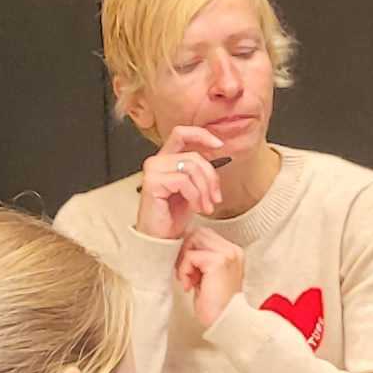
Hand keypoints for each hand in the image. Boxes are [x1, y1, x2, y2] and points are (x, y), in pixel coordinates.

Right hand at [132, 124, 229, 239]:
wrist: (160, 239)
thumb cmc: (173, 217)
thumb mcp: (193, 189)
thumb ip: (199, 170)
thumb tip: (218, 154)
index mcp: (166, 159)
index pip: (182, 133)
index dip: (202, 135)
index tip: (219, 145)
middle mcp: (157, 161)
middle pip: (194, 155)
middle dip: (211, 177)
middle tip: (215, 198)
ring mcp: (153, 170)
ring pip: (191, 167)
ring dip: (204, 190)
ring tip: (205, 207)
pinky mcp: (152, 182)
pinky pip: (184, 181)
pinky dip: (195, 196)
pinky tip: (195, 208)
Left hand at [176, 226, 247, 330]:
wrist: (225, 321)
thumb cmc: (215, 305)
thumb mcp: (206, 276)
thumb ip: (200, 259)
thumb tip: (183, 247)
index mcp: (232, 252)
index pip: (204, 235)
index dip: (190, 250)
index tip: (189, 272)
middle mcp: (232, 250)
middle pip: (198, 233)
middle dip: (185, 252)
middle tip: (186, 274)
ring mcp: (227, 254)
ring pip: (193, 240)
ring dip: (185, 261)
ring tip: (189, 280)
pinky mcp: (218, 261)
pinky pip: (191, 256)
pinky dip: (184, 270)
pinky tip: (190, 285)